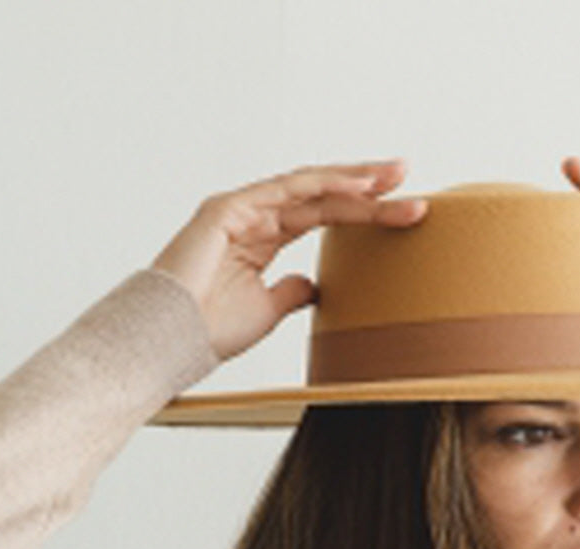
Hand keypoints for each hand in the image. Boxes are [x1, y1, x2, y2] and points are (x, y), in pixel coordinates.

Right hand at [151, 159, 428, 361]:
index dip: (363, 213)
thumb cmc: (210, 330)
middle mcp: (253, 216)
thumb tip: (314, 286)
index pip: (322, 216)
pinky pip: (285, 191)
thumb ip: (291, 293)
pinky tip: (358, 186)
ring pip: (308, 188)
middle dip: (366, 187)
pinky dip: (323, 185)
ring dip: (353, 180)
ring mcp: (240, 209)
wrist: (171, 341)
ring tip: (393, 177)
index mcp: (262, 238)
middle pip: (321, 196)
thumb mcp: (267, 310)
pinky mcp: (227, 210)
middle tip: (408, 178)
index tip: (404, 211)